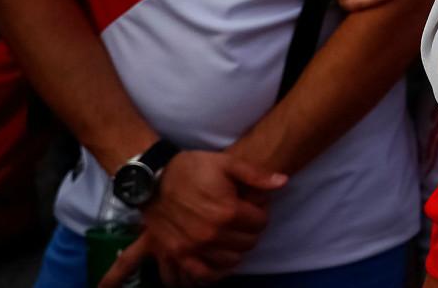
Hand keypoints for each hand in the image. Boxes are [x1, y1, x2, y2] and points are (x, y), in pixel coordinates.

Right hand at [119, 150, 284, 285]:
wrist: (154, 178)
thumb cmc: (192, 168)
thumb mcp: (227, 163)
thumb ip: (257, 175)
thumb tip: (283, 182)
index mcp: (228, 211)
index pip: (260, 223)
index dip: (260, 213)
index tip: (254, 207)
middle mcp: (212, 233)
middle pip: (248, 243)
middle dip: (250, 231)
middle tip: (243, 221)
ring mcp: (193, 247)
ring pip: (230, 260)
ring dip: (235, 250)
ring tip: (231, 237)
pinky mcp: (177, 253)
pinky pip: (201, 274)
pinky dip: (213, 272)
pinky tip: (218, 263)